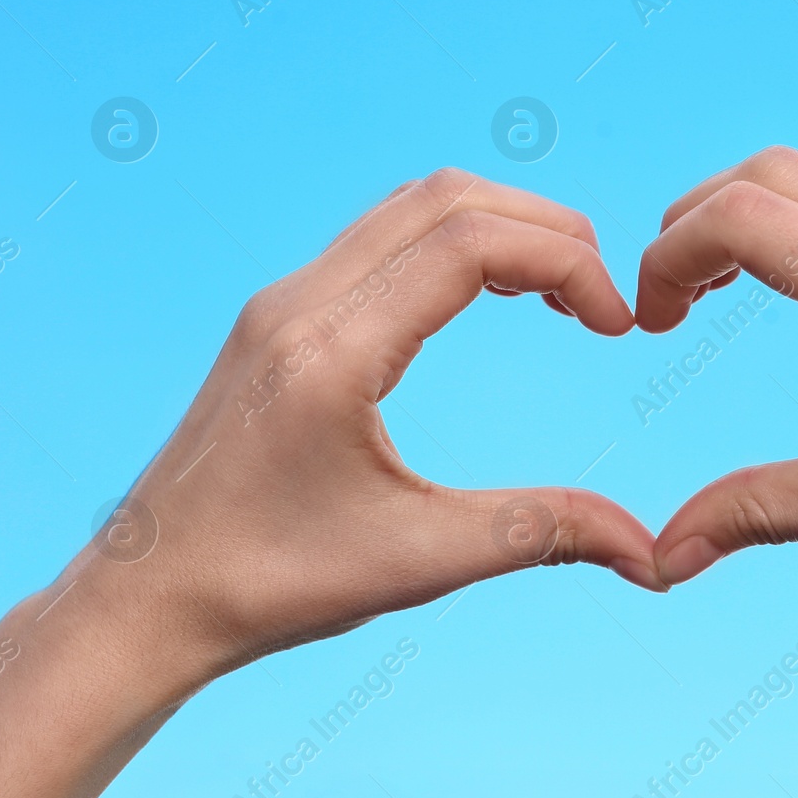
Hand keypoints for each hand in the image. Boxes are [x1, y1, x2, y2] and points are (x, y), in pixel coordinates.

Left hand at [0, 169, 667, 797]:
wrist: (148, 598)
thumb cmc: (269, 585)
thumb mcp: (418, 562)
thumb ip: (541, 535)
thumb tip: (649, 555)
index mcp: (333, 352)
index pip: (470, 242)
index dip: (566, 263)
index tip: (617, 326)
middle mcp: (301, 303)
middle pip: (446, 198)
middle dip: (546, 230)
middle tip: (602, 300)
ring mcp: (283, 302)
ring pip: (411, 206)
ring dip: (499, 228)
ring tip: (560, 296)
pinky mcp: (278, 316)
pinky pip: (380, 237)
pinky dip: (452, 242)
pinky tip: (489, 297)